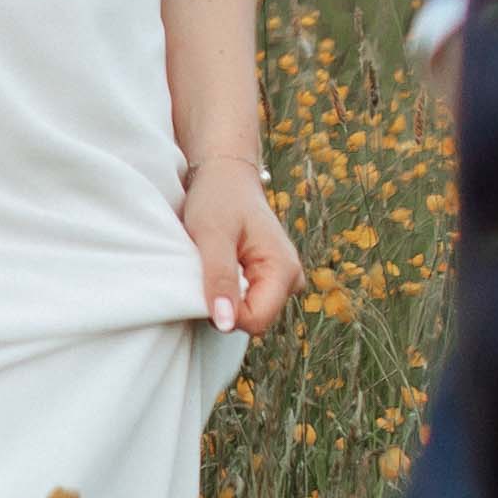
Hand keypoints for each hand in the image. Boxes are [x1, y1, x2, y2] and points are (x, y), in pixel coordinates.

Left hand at [183, 160, 300, 337]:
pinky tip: (220, 265)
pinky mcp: (268, 279)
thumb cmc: (218, 197)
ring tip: (214, 261)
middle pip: (253, 320)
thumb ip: (220, 278)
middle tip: (208, 266)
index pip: (256, 321)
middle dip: (225, 303)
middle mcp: (291, 279)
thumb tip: (226, 324)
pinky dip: (227, 289)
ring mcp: (281, 280)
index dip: (225, 312)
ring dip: (224, 295)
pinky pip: (245, 301)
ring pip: (248, 313)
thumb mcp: (211, 235)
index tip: (206, 281)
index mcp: (285, 269)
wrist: (224, 174)